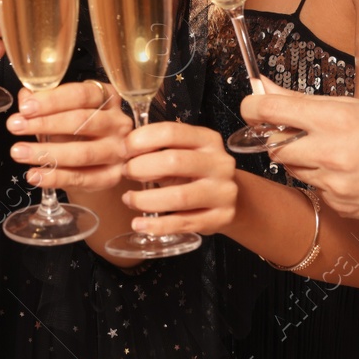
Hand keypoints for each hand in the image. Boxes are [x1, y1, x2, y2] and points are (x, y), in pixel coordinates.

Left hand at [6, 81, 131, 191]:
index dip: (52, 100)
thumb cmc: (81, 129)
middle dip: (45, 124)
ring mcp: (118, 151)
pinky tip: (34, 174)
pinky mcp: (112, 176)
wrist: (100, 162)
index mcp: (107, 97)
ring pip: (82, 153)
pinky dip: (55, 177)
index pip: (81, 94)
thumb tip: (26, 95)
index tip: (25, 107)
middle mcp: (118, 122)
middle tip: (15, 126)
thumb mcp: (65, 111)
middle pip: (82, 121)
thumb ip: (46, 102)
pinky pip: (82, 178)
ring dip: (47, 153)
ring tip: (18, 152)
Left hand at [121, 121, 237, 236]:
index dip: (142, 139)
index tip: (123, 149)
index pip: (171, 132)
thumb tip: (123, 151)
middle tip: (125, 173)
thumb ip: (159, 151)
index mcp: (208, 139)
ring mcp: (223, 192)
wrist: (234, 201)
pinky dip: (157, 225)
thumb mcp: (183, 154)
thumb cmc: (196, 174)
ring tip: (128, 199)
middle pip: (175, 161)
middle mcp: (220, 163)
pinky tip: (139, 224)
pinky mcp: (220, 218)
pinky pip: (183, 223)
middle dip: (141, 167)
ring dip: (146, 199)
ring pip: (179, 196)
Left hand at [241, 87, 358, 223]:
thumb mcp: (357, 106)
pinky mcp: (340, 206)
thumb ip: (304, 101)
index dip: (253, 107)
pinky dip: (322, 180)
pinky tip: (348, 173)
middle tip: (301, 133)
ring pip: (293, 169)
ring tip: (334, 152)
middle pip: (276, 146)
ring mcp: (335, 185)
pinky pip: (314, 189)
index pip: (271, 112)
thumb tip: (264, 86)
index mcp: (337, 121)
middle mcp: (332, 154)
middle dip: (281, 139)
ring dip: (303, 159)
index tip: (252, 108)